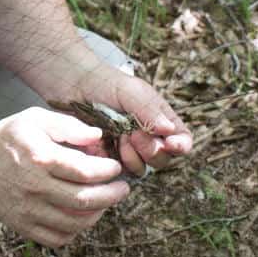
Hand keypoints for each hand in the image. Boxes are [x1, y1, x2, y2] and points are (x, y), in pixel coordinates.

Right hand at [0, 107, 130, 247]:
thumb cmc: (6, 140)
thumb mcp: (33, 119)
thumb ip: (67, 125)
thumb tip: (96, 136)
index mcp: (39, 158)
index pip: (85, 171)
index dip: (108, 171)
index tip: (115, 167)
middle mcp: (35, 188)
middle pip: (84, 200)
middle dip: (112, 195)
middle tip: (122, 188)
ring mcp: (29, 211)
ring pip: (76, 223)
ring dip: (98, 213)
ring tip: (105, 201)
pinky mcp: (24, 227)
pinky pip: (59, 238)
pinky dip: (77, 231)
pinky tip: (82, 215)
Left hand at [71, 68, 192, 176]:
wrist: (75, 87)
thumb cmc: (108, 85)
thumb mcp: (132, 92)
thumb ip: (150, 111)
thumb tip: (169, 131)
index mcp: (161, 121)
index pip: (182, 140)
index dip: (181, 146)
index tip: (171, 144)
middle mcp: (148, 139)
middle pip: (163, 159)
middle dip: (151, 149)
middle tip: (134, 133)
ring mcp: (129, 151)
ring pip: (143, 169)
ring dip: (133, 156)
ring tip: (120, 136)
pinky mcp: (110, 160)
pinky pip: (119, 171)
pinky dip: (116, 160)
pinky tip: (106, 144)